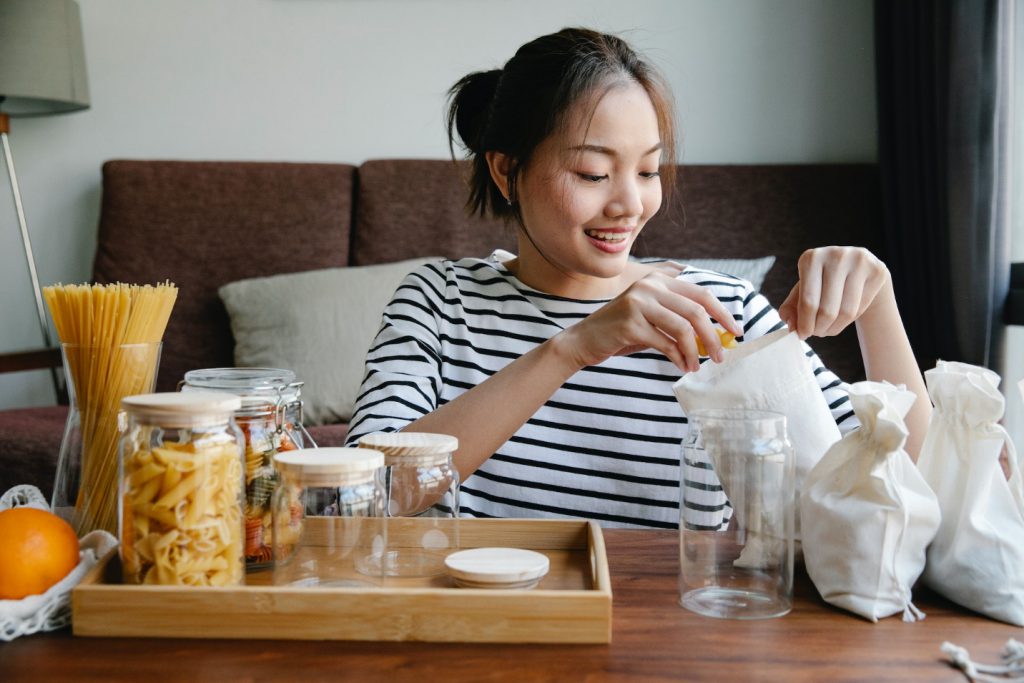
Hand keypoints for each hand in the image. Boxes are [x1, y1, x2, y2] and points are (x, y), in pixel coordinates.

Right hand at [557, 270, 743, 372]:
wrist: (585, 340)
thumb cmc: (623, 331)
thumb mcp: (652, 317)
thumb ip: (679, 319)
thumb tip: (716, 336)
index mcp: (658, 280)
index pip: (701, 293)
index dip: (722, 313)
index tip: (735, 331)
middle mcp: (650, 286)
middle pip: (696, 311)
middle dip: (713, 336)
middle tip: (721, 356)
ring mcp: (639, 303)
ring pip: (683, 328)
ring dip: (696, 351)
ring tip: (698, 366)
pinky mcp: (630, 323)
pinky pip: (666, 343)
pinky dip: (679, 358)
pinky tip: (682, 367)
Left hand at [778, 247, 889, 339]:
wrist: (858, 272)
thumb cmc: (824, 283)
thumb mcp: (802, 291)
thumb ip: (791, 308)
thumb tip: (791, 327)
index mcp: (811, 258)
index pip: (808, 301)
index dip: (805, 324)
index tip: (802, 335)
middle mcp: (836, 255)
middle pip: (827, 310)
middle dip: (819, 328)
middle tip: (816, 333)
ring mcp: (859, 261)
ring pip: (846, 312)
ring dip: (833, 328)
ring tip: (827, 329)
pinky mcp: (877, 271)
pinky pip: (861, 308)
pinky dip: (848, 321)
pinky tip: (842, 318)